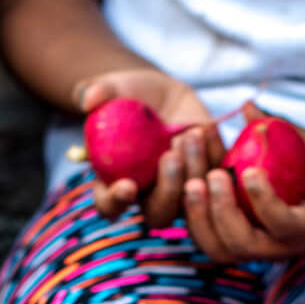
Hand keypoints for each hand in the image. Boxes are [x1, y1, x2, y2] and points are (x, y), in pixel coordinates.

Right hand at [75, 68, 223, 227]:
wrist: (163, 95)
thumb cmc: (129, 96)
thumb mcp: (112, 89)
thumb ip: (96, 93)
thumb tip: (87, 100)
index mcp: (116, 183)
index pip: (110, 206)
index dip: (116, 202)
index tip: (127, 185)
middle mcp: (149, 195)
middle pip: (159, 214)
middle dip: (167, 189)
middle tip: (170, 156)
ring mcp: (182, 191)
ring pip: (192, 201)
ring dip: (193, 169)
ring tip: (189, 134)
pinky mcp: (209, 177)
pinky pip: (217, 178)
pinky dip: (213, 154)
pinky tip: (205, 129)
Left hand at [183, 107, 304, 264]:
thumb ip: (290, 132)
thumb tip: (248, 107)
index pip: (283, 225)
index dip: (264, 202)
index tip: (249, 170)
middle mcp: (281, 248)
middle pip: (243, 245)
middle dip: (221, 211)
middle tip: (210, 176)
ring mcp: (258, 249)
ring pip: (219, 250)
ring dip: (199, 217)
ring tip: (191, 180)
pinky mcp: (239, 243)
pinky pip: (208, 238)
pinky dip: (192, 214)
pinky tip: (186, 180)